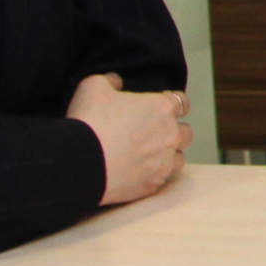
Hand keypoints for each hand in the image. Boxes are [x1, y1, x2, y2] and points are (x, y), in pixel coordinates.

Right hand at [69, 70, 185, 207]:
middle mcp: (170, 134)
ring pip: (179, 158)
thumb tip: (116, 82)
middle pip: (186, 132)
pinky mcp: (153, 184)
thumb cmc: (90, 120)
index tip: (159, 109)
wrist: (80, 162)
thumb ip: (110, 81)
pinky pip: (162, 179)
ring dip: (168, 156)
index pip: (181, 102)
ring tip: (149, 157)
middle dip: (173, 132)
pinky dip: (154, 175)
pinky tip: (138, 174)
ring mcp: (164, 162)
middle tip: (152, 135)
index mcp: (161, 108)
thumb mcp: (94, 86)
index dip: (171, 105)